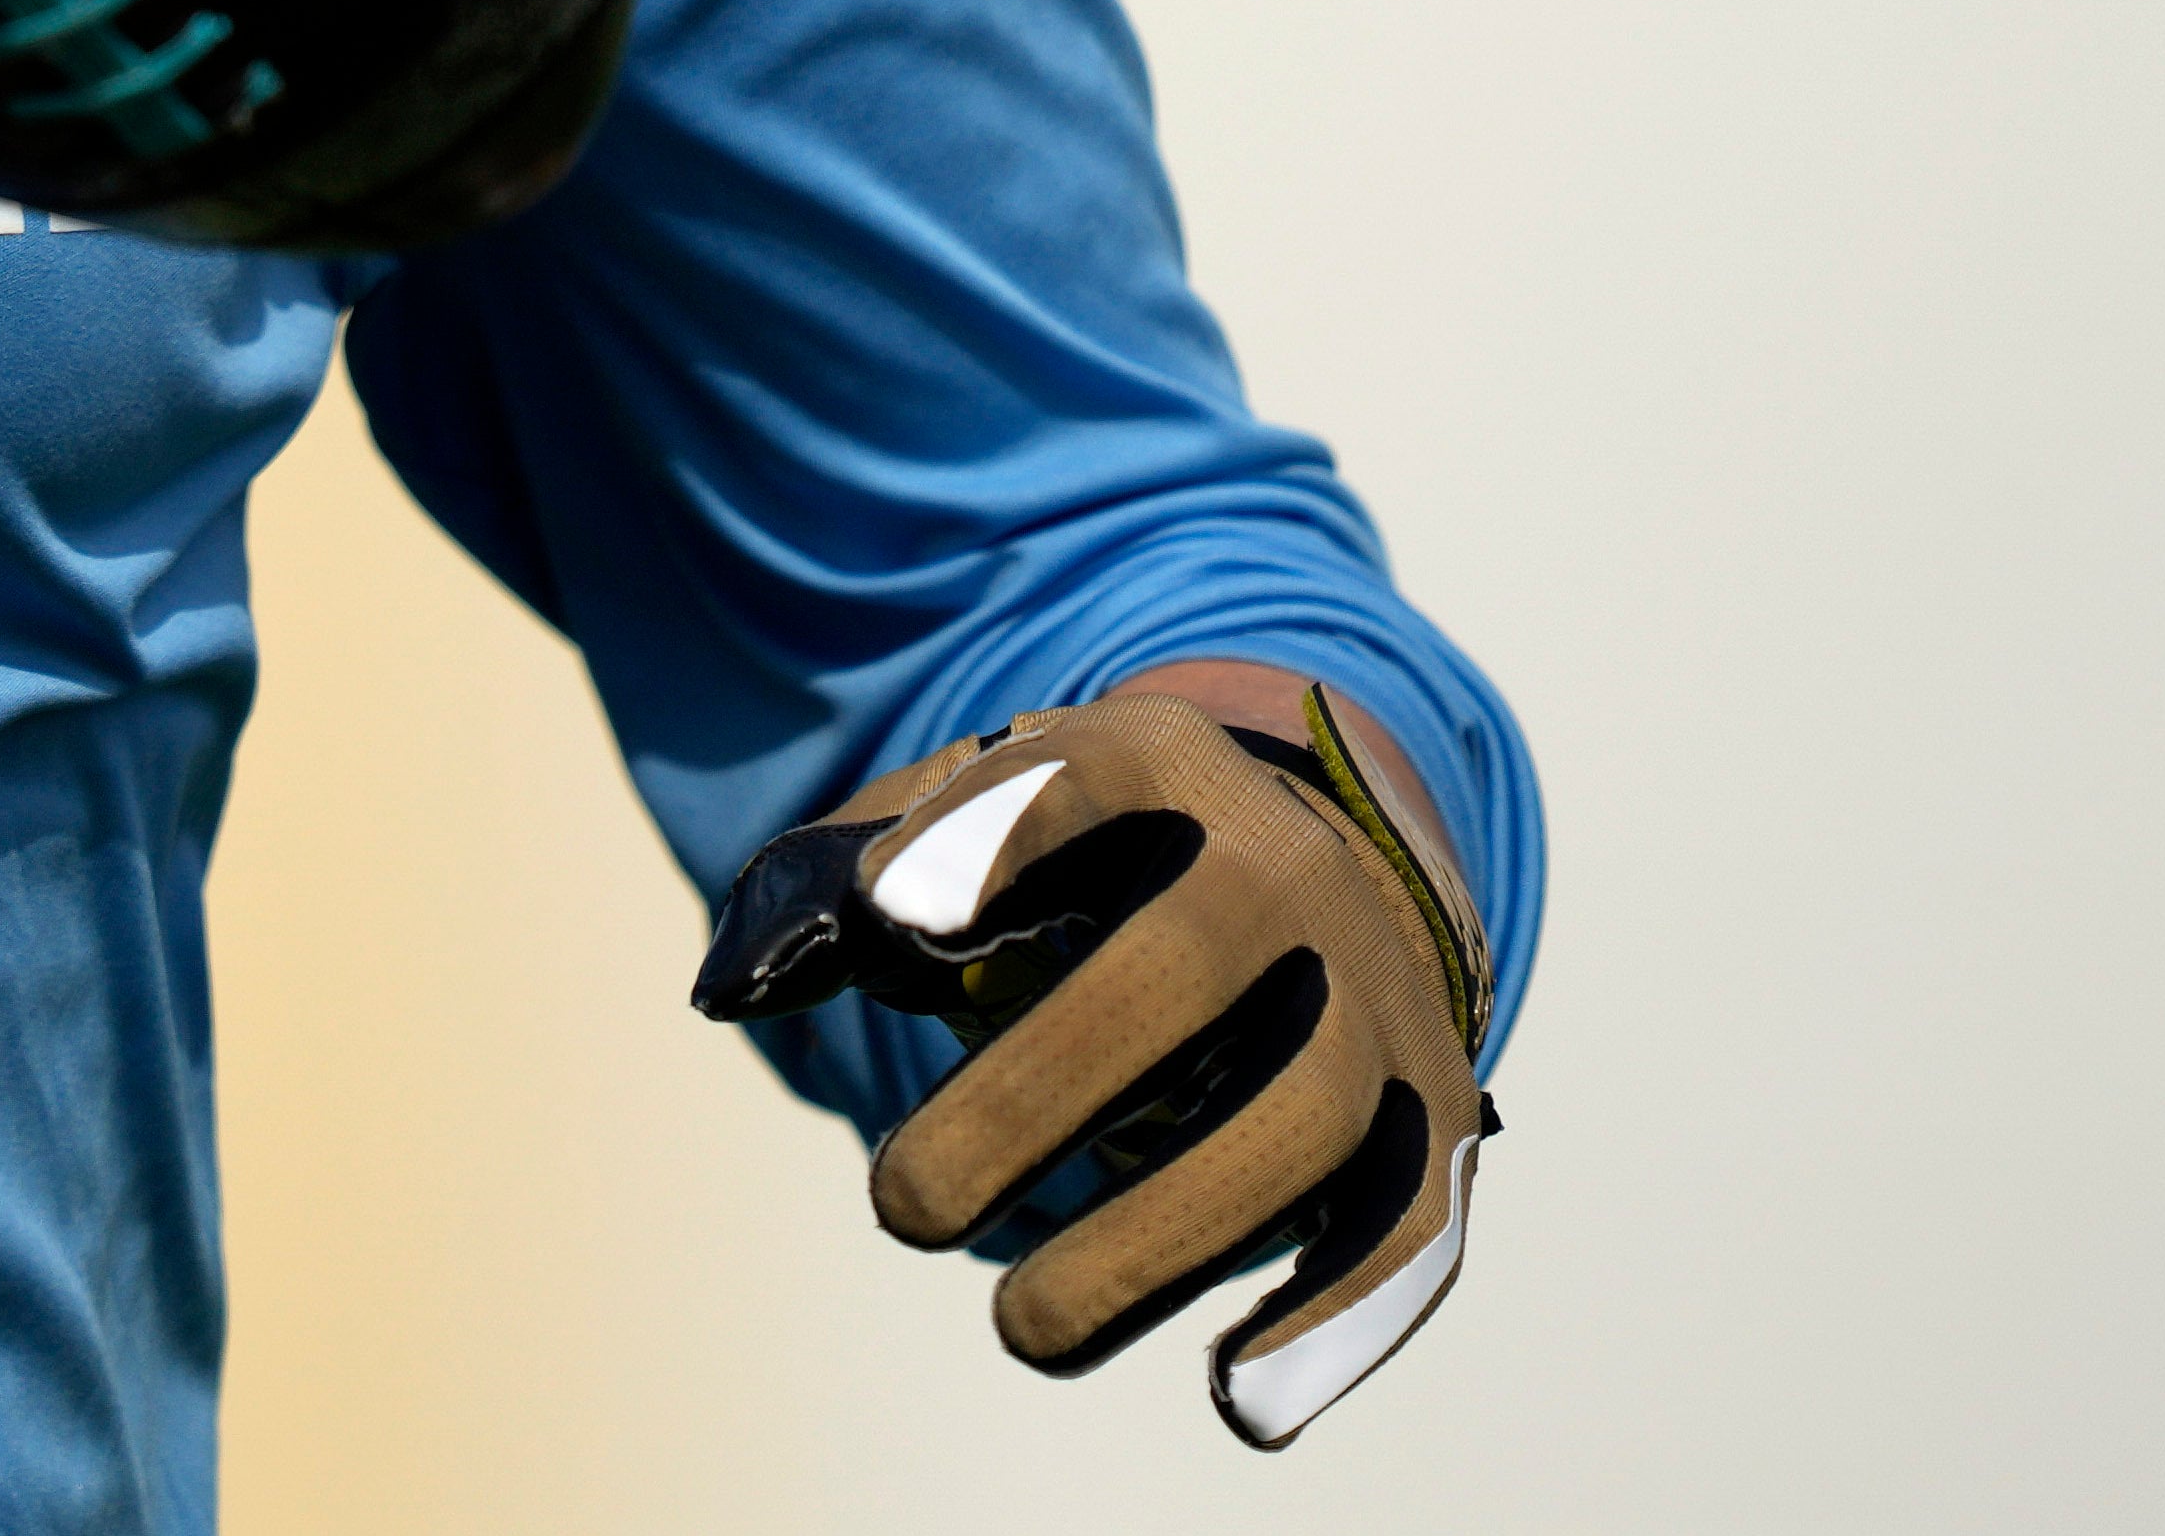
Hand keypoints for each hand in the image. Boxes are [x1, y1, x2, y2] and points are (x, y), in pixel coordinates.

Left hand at [693, 683, 1497, 1449]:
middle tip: (898, 1211)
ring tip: (1021, 1331)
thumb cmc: (1080, 855)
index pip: (1077, 786)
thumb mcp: (974, 814)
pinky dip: (1337, 1321)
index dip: (991, 843)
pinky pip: (1406, 1231)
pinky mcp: (1431, 1124)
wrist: (1305, 868)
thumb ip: (842, 876)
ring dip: (1158, 1238)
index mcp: (1155, 765)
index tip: (891, 923)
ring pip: (1294, 1120)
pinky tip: (1237, 1398)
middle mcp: (1286, 870)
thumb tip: (734, 987)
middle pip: (1175, 975)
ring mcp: (1374, 998)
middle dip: (1032, 1097)